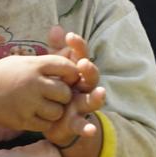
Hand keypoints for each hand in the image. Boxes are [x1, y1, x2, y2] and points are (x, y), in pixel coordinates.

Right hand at [0, 53, 82, 132]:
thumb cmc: (3, 74)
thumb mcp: (23, 61)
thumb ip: (46, 62)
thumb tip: (72, 57)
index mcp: (34, 65)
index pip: (67, 68)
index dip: (72, 74)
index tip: (68, 78)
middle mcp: (33, 83)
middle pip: (65, 93)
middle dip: (64, 95)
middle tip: (56, 96)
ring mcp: (28, 103)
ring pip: (58, 112)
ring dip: (55, 111)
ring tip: (47, 106)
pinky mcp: (22, 120)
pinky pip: (46, 125)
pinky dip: (45, 122)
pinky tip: (37, 115)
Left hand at [41, 27, 105, 152]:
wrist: (56, 121)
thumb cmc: (57, 89)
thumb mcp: (55, 70)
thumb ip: (56, 51)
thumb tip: (56, 27)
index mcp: (77, 73)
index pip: (81, 56)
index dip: (78, 46)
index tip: (70, 36)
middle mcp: (83, 88)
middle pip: (90, 77)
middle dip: (89, 70)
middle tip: (84, 64)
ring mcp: (82, 105)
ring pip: (92, 100)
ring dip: (97, 97)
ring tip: (100, 93)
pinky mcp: (77, 123)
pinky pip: (84, 125)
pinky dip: (88, 129)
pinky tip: (90, 130)